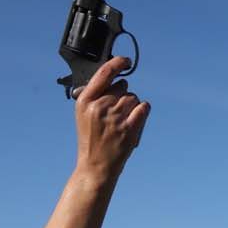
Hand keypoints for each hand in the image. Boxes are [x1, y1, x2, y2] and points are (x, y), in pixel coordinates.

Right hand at [73, 57, 149, 186]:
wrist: (95, 166)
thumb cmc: (91, 139)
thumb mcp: (84, 114)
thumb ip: (97, 95)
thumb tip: (117, 79)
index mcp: (85, 101)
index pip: (104, 73)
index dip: (117, 63)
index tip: (126, 61)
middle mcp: (99, 107)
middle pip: (122, 88)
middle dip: (123, 97)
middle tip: (116, 115)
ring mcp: (114, 118)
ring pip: (133, 98)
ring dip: (132, 107)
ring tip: (122, 122)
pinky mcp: (128, 129)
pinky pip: (143, 108)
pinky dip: (143, 111)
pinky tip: (137, 118)